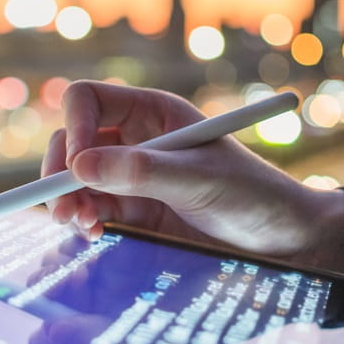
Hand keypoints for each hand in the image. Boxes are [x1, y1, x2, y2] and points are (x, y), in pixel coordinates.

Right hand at [43, 81, 343, 271]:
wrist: (282, 242)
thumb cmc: (253, 195)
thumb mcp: (200, 180)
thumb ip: (142, 172)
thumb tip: (81, 166)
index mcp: (153, 112)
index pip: (89, 100)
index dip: (74, 127)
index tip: (76, 165)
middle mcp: (135, 140)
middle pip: (72, 142)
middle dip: (60, 173)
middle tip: (62, 208)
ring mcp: (131, 177)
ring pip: (76, 181)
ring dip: (69, 202)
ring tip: (83, 227)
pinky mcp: (134, 213)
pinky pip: (91, 210)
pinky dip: (83, 222)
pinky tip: (94, 234)